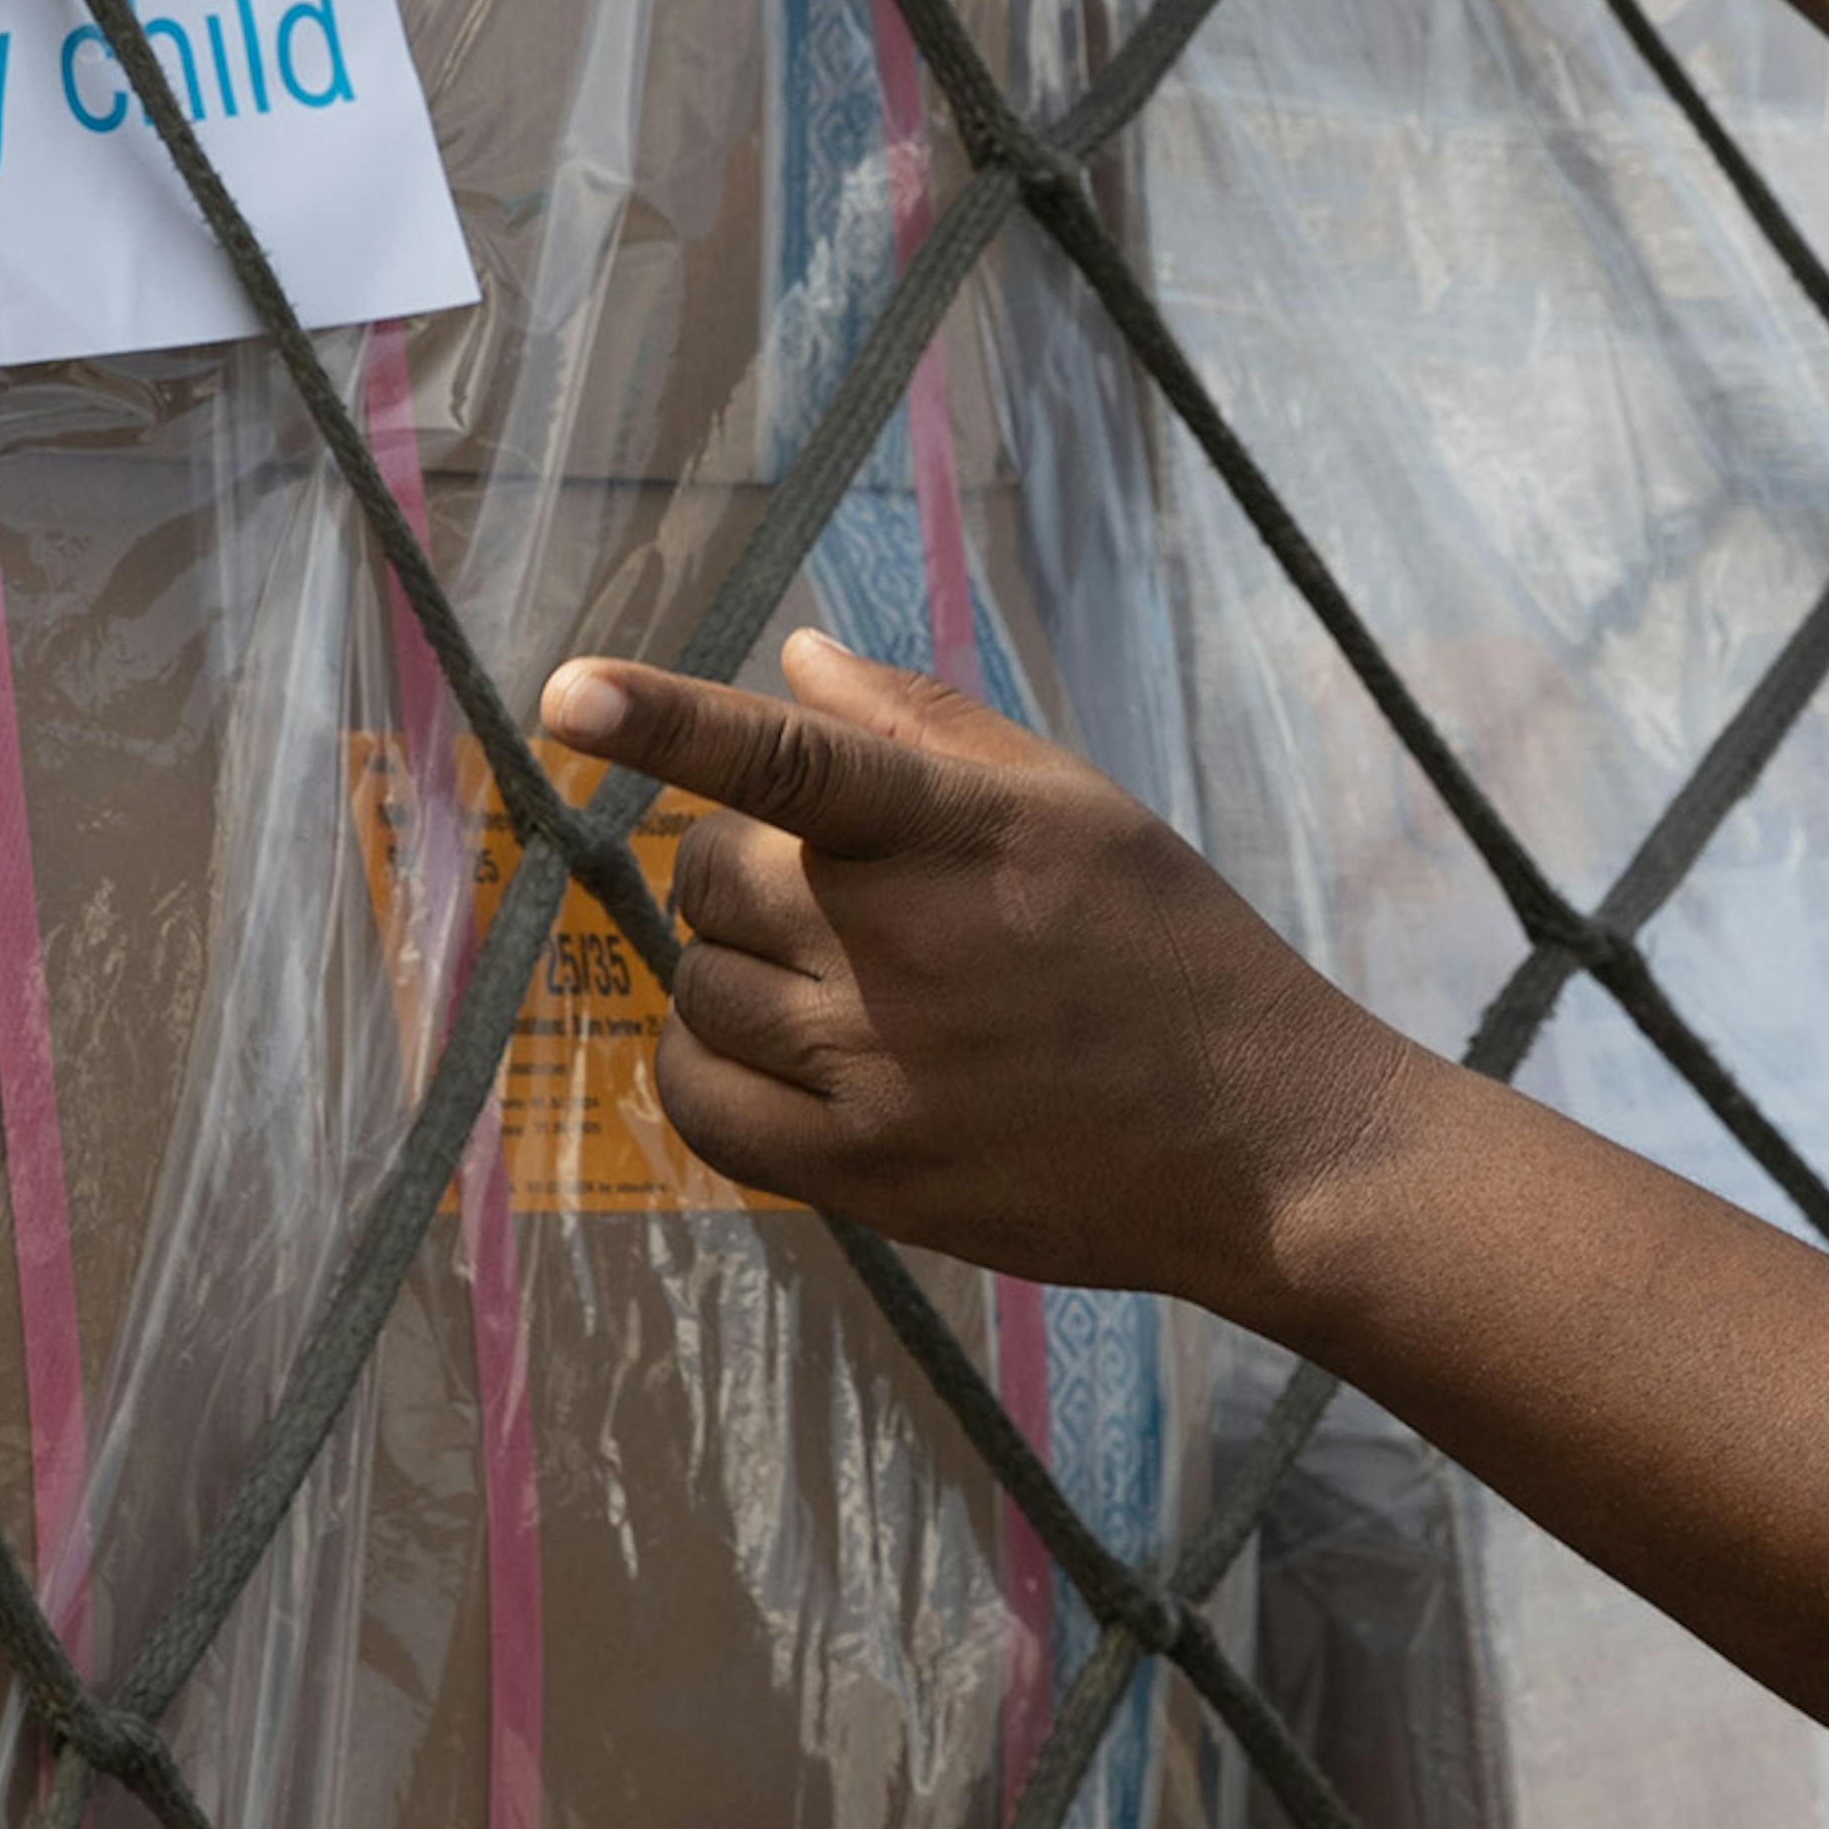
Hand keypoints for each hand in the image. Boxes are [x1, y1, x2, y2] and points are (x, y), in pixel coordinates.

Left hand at [532, 627, 1413, 1307]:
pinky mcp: (863, 1171)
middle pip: (710, 876)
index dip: (668, 719)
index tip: (568, 692)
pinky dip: (696, 1064)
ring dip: (726, 967)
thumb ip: (924, 724)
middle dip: (734, 867)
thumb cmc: (1169, 952)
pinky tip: (754, 1051)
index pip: (786, 760)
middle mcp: (904, 946)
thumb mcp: (1073, 807)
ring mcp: (876, 1067)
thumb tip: (795, 657)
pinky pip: (701, 1105)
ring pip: (699, 986)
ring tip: (819, 978)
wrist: (1260, 1145)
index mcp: (960, 834)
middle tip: (817, 894)